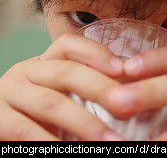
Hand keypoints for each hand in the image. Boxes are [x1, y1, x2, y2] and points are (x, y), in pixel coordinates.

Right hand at [0, 33, 123, 140]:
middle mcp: (25, 71)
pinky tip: (73, 152)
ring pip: (52, 103)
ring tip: (110, 140)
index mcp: (43, 63)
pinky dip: (52, 143)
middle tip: (126, 108)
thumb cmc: (39, 114)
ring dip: (85, 124)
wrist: (5, 129)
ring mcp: (8, 93)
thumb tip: (128, 91)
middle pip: (67, 71)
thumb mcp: (60, 96)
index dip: (96, 53)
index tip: (122, 69)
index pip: (68, 44)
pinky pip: (27, 131)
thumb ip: (84, 90)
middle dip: (100, 89)